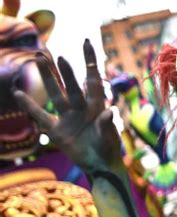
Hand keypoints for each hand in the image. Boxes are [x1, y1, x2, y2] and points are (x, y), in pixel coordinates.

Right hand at [13, 40, 121, 172]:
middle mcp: (82, 108)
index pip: (93, 79)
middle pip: (72, 85)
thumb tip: (110, 112)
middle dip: (65, 71)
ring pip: (56, 94)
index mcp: (97, 106)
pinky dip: (29, 106)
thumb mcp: (109, 137)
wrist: (100, 166)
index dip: (90, 61)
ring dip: (48, 79)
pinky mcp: (57, 131)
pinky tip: (18, 92)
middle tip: (55, 55)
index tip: (86, 42)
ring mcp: (68, 117)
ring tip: (38, 59)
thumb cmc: (109, 149)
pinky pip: (41, 116)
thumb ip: (107, 125)